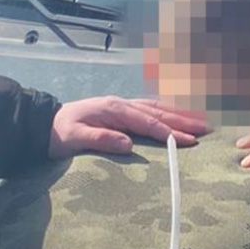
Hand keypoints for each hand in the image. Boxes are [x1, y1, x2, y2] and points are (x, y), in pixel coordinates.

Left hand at [49, 97, 209, 157]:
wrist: (43, 124)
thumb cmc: (58, 134)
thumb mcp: (74, 138)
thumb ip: (101, 139)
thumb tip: (129, 144)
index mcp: (113, 109)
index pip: (148, 122)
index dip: (169, 133)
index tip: (188, 142)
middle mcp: (121, 104)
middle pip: (158, 112)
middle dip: (183, 121)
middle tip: (207, 129)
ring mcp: (122, 105)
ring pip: (157, 108)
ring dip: (179, 115)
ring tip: (201, 121)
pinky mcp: (120, 111)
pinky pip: (149, 110)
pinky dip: (166, 113)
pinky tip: (176, 117)